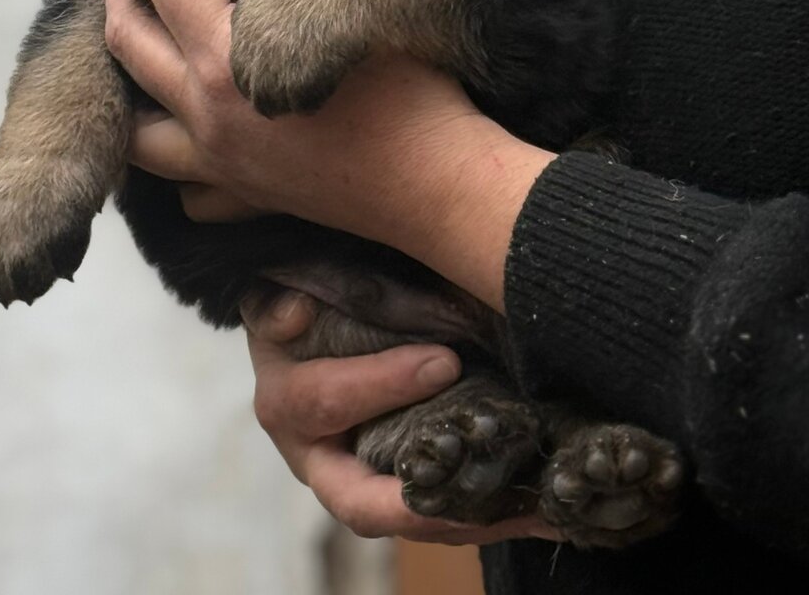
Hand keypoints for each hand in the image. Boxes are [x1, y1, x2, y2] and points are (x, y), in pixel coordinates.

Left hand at [104, 0, 553, 311]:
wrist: (437, 186)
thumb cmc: (405, 91)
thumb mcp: (338, 5)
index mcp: (223, 60)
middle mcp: (206, 115)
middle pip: (130, 42)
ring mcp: (220, 163)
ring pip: (135, 128)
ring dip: (126, 79)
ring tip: (135, 40)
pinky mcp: (246, 195)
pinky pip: (184, 186)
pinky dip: (170, 158)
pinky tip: (183, 135)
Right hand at [244, 293, 562, 543]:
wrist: (310, 337)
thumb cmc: (304, 309)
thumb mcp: (279, 293)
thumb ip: (275, 302)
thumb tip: (294, 316)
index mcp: (288, 405)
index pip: (326, 402)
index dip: (381, 383)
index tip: (445, 361)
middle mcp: (320, 459)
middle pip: (360, 503)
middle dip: (418, 506)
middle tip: (475, 495)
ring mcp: (362, 484)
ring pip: (412, 520)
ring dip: (470, 518)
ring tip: (529, 508)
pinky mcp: (403, 492)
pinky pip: (442, 514)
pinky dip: (488, 515)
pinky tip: (538, 507)